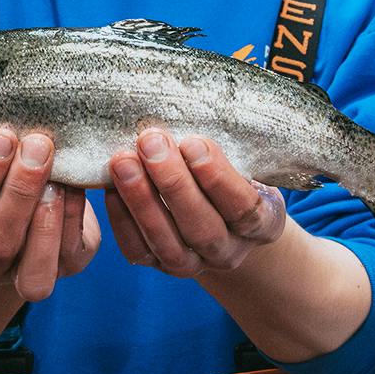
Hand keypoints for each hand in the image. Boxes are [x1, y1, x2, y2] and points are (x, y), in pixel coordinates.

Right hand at [0, 128, 100, 301]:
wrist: (21, 211)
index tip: (2, 137)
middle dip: (18, 193)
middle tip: (37, 146)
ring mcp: (22, 273)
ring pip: (33, 266)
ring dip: (46, 216)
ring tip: (57, 174)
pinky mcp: (65, 268)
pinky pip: (68, 255)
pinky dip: (73, 218)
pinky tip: (75, 186)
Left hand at [106, 129, 286, 276]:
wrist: (225, 221)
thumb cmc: (235, 176)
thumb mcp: (247, 162)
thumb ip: (230, 147)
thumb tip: (190, 107)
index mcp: (263, 225)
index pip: (243, 207)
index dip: (218, 177)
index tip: (193, 142)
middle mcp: (230, 251)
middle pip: (202, 227)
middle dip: (173, 183)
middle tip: (150, 142)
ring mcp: (195, 265)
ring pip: (168, 243)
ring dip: (142, 200)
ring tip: (123, 161)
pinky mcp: (161, 266)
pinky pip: (139, 251)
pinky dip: (122, 221)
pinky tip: (111, 188)